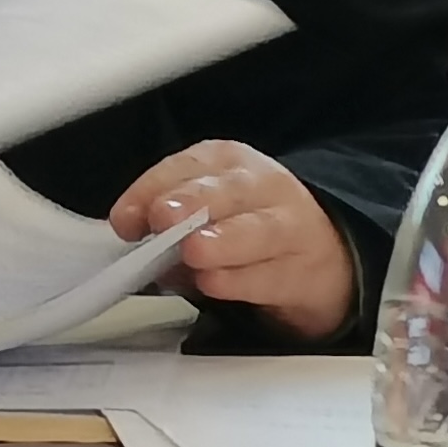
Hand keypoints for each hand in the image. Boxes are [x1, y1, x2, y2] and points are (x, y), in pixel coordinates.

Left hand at [113, 141, 356, 344]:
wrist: (322, 255)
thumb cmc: (247, 225)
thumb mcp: (206, 211)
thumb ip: (167, 222)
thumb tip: (134, 236)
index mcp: (228, 162)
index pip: (189, 166)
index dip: (153, 188)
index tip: (125, 219)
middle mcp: (262, 186)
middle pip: (231, 189)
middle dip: (193, 202)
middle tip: (163, 217)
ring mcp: (290, 227)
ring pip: (260, 230)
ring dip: (224, 240)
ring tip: (195, 251)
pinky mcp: (304, 272)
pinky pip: (271, 276)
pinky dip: (240, 281)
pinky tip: (215, 284)